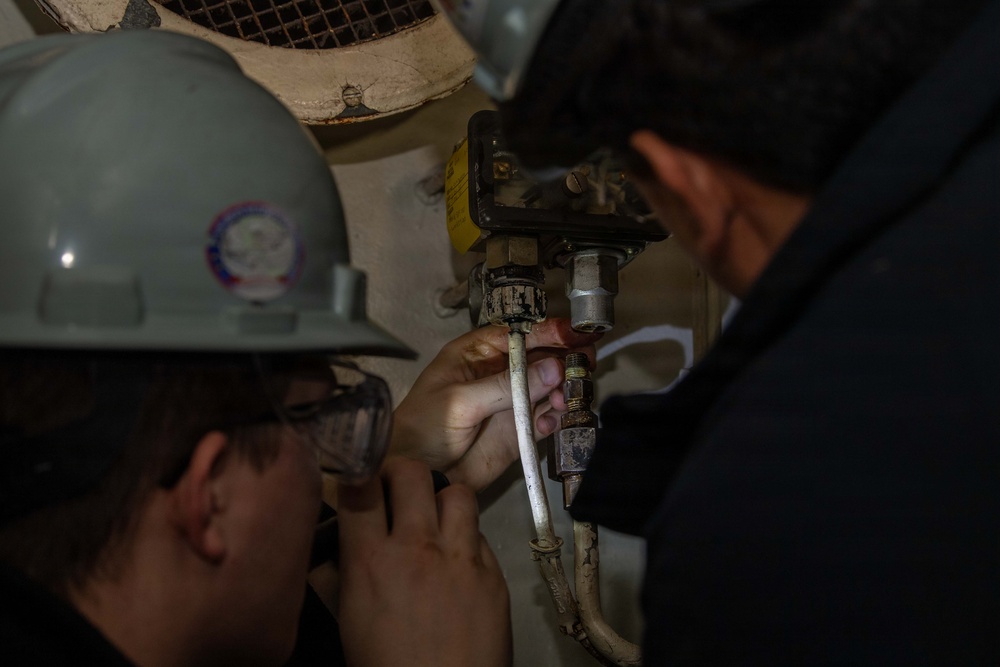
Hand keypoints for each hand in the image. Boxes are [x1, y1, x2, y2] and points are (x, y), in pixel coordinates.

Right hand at [337, 458, 511, 666]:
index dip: (358, 474)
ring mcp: (462, 558)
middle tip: (396, 491)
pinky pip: (480, 534)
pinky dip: (466, 538)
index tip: (359, 478)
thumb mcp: (349, 624)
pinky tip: (457, 561)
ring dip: (442, 500)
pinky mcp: (494, 574)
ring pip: (457, 492)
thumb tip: (325, 553)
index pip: (360, 488)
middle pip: (412, 473)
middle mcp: (418, 548)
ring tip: (434, 520)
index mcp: (372, 561)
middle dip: (400, 474)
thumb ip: (336, 580)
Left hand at [391, 319, 600, 489]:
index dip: (548, 331)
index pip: (519, 334)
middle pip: (542, 357)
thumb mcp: (461, 401)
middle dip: (564, 360)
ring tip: (559, 401)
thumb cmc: (423, 429)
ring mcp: (512, 401)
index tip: (574, 334)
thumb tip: (553, 367)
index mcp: (477, 353)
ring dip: (561, 391)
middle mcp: (499, 373)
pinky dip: (555, 418)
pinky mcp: (520, 429)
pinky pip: (547, 417)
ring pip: (550, 386)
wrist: (420, 476)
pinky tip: (548, 423)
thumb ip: (507, 386)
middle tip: (584, 365)